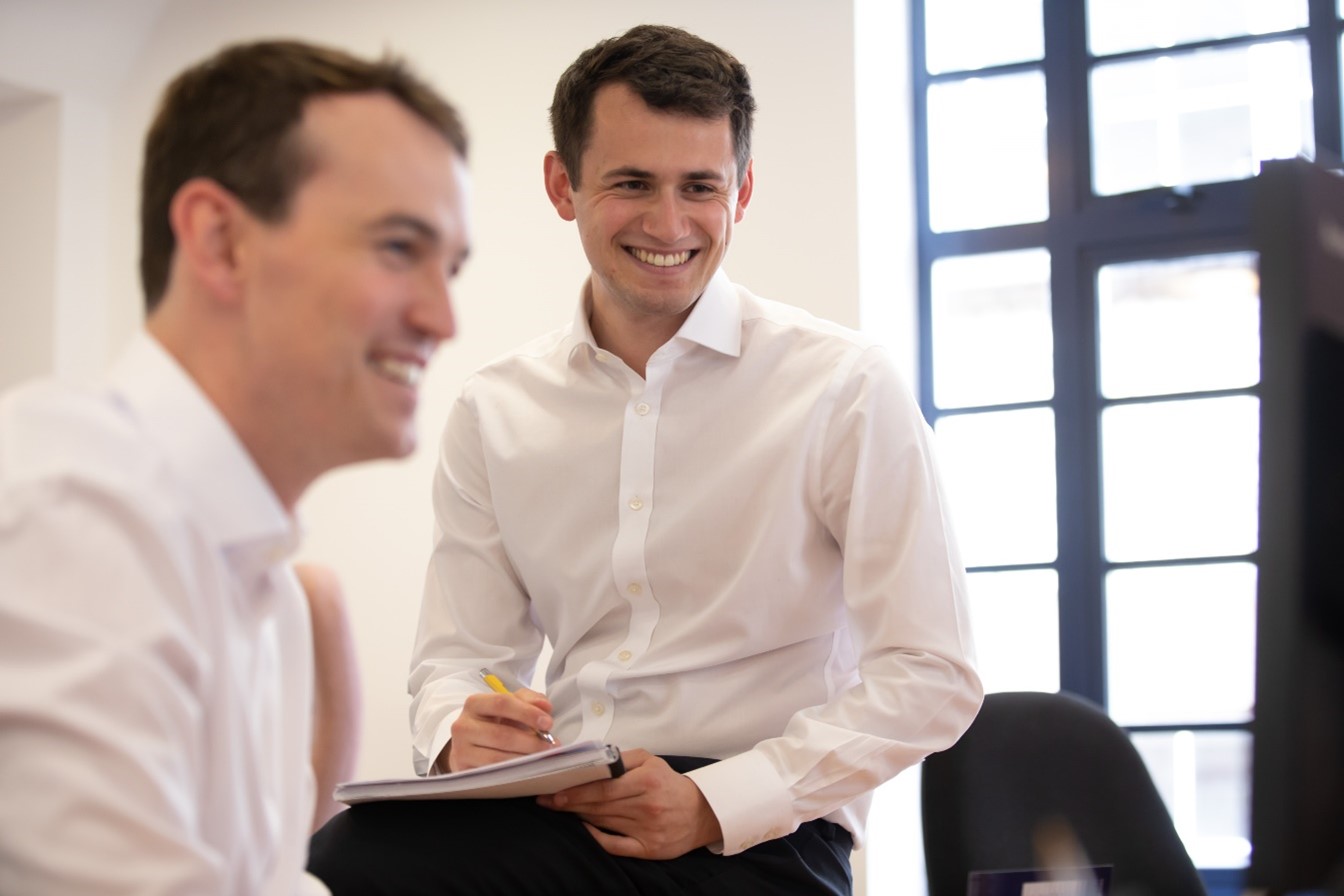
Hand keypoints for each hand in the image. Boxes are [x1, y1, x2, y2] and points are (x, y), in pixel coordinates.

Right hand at [443, 687, 555, 771]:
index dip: (527, 713)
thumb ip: (529, 700)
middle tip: (551, 746)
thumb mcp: (510, 706)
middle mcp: (463, 725)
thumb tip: (545, 707)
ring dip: (525, 759)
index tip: (548, 723)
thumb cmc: (494, 722)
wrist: (469, 746)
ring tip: (543, 758)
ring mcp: (461, 750)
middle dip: (531, 742)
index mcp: (475, 703)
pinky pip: (492, 773)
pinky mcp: (464, 770)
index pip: (502, 703)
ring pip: (497, 758)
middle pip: (501, 734)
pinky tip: (527, 769)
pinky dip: (513, 772)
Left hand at [536, 749, 723, 859]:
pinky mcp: (648, 849)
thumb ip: (622, 758)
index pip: (603, 788)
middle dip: (570, 804)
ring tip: (560, 810)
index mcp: (647, 781)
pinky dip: (596, 838)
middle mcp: (647, 806)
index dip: (576, 791)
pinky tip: (584, 828)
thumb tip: (593, 760)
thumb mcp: (650, 760)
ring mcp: (647, 829)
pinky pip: (615, 845)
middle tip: (547, 801)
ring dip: (579, 816)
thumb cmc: (669, 783)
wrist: (700, 812)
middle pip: (599, 806)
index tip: (554, 791)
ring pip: (604, 823)